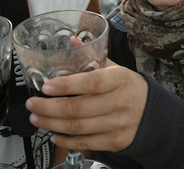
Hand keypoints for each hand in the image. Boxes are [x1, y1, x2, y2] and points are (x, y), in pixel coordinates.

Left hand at [25, 60, 148, 152]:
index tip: (46, 87)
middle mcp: (120, 102)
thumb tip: (72, 41)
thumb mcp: (114, 68)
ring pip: (78, 128)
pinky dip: (66, 140)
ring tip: (37, 118)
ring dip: (52, 124)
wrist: (151, 111)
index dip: (66, 86)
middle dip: (49, 108)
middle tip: (32, 104)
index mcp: (119, 79)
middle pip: (79, 109)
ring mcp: (118, 124)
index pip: (91, 82)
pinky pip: (85, 143)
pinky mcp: (115, 141)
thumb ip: (91, 56)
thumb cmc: (127, 86)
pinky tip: (54, 133)